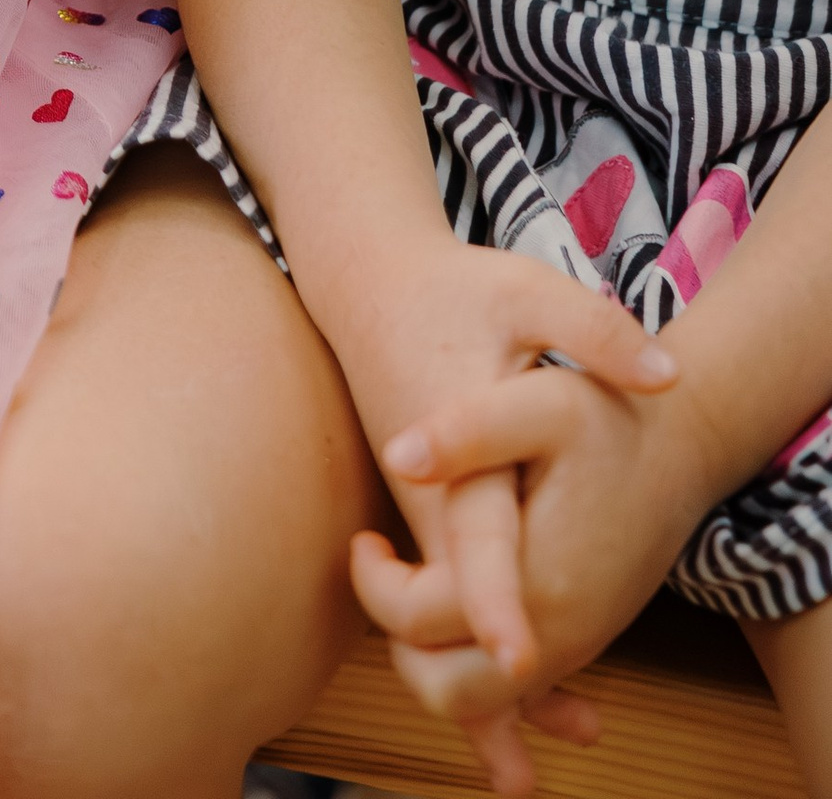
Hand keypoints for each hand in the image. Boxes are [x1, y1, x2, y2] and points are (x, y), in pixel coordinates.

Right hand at [325, 239, 681, 774]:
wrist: (368, 285)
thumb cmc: (453, 288)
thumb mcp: (527, 290)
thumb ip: (595, 331)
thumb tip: (666, 378)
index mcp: (452, 449)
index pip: (476, 537)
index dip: (496, 598)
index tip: (522, 653)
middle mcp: (431, 495)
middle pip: (451, 606)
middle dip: (484, 686)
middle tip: (519, 771)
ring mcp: (421, 511)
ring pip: (443, 614)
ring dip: (480, 688)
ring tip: (521, 772)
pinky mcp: (425, 515)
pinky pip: (447, 595)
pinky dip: (477, 650)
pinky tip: (527, 695)